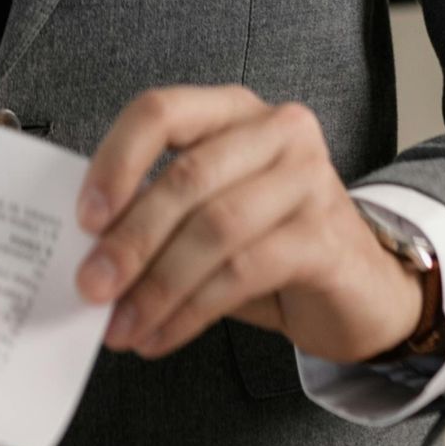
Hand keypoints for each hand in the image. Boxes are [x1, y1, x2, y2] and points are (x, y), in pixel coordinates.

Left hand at [74, 86, 429, 365]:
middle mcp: (276, 130)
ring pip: (214, 228)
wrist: (361, 288)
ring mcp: (309, 178)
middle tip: (91, 287)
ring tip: (122, 325)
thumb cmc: (271, 245)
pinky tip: (161, 336)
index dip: (115, 161)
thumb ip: (156, 219)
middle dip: (129, 239)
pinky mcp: (326, 236)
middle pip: (186, 176)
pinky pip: (244, 271)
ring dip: (157, 285)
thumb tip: (87, 255)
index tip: (83, 218)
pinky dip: (192, 309)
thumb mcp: (209, 216)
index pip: (162, 111)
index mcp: (233, 110)